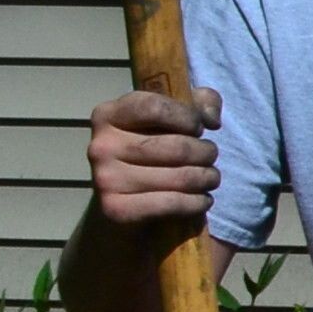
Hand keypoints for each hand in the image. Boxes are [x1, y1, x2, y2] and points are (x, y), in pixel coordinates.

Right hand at [86, 86, 221, 235]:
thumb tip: (211, 120)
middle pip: (176, 147)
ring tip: (211, 177)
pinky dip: (197, 203)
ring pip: (179, 177)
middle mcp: (101, 146)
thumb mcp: (177, 113)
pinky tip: (203, 199)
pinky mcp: (115, 209)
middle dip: (206, 152)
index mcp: (108, 114)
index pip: (154, 107)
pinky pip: (171, 203)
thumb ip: (202, 102)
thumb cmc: (155, 146)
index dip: (187, 117)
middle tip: (211, 157)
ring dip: (207, 178)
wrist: (127, 197)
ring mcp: (105, 179)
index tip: (199, 128)